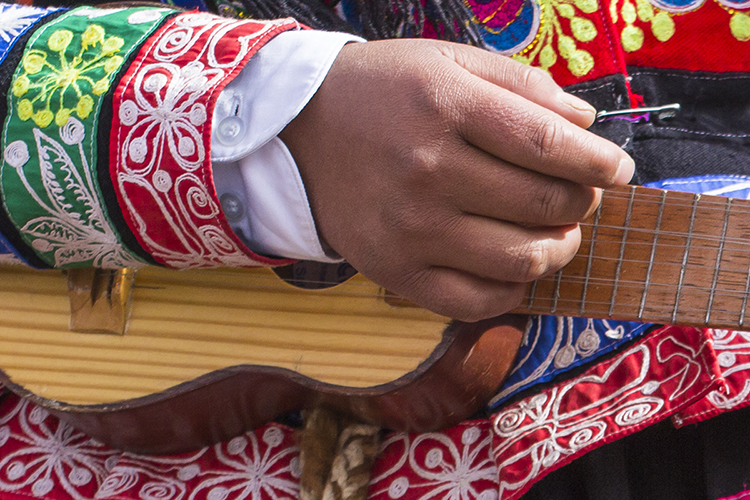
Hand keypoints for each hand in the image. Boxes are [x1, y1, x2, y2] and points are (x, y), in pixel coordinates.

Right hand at [279, 39, 633, 321]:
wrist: (304, 134)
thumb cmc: (384, 93)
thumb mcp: (447, 61)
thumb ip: (522, 84)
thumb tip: (586, 126)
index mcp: (445, 105)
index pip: (548, 146)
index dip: (598, 162)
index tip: (619, 169)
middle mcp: (427, 170)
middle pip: (543, 205)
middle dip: (582, 202)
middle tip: (581, 195)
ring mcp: (410, 229)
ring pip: (520, 260)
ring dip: (559, 250)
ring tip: (557, 233)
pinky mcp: (395, 272)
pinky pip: (476, 301)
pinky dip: (513, 290)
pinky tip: (514, 266)